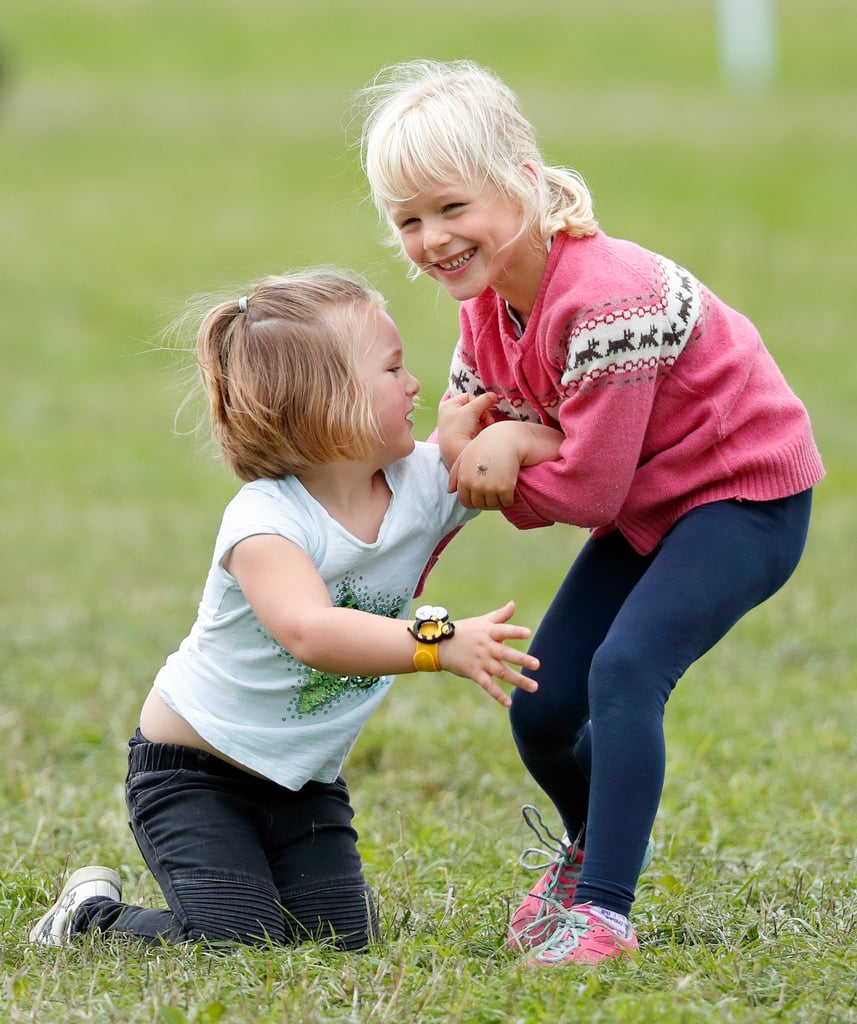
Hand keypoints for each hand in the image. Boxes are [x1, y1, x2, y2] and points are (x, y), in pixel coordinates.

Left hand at [436, 392, 498, 468]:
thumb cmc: (459, 428)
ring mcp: (456, 426)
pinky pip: (476, 428)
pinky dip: (480, 430)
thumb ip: (484, 400)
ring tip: (484, 429)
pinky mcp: (462, 436)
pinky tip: (480, 435)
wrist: (455, 452)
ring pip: (476, 419)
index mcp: (448, 405)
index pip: (469, 396)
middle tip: (486, 421)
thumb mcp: (472, 410)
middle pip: (474, 408)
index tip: (482, 409)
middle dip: (483, 414)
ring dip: (483, 422)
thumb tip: (494, 395)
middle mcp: (449, 414)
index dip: (478, 402)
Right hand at [436, 600, 538, 706]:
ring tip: (534, 687)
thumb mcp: (482, 621)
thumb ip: (500, 615)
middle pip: (505, 654)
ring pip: (502, 672)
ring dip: (518, 680)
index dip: (515, 632)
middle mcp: (487, 648)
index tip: (528, 633)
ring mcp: (481, 662)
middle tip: (537, 664)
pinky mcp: (475, 674)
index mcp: (489, 633)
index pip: (504, 631)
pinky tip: (509, 704)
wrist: (441, 646)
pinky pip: (488, 686)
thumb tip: (514, 604)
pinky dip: (498, 695)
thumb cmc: (465, 631)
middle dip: (521, 659)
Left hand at [449, 420, 564, 507]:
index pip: (467, 502)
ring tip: (502, 487)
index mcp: (464, 479)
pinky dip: (509, 498)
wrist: (506, 439)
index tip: (482, 495)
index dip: (475, 501)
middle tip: (494, 490)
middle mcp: (475, 485)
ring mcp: (490, 488)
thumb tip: (450, 491)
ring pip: (494, 505)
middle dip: (487, 501)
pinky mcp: (505, 488)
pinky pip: (507, 502)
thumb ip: (455, 474)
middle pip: (481, 505)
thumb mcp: (465, 456)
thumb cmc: (485, 446)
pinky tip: (510, 487)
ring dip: (498, 500)